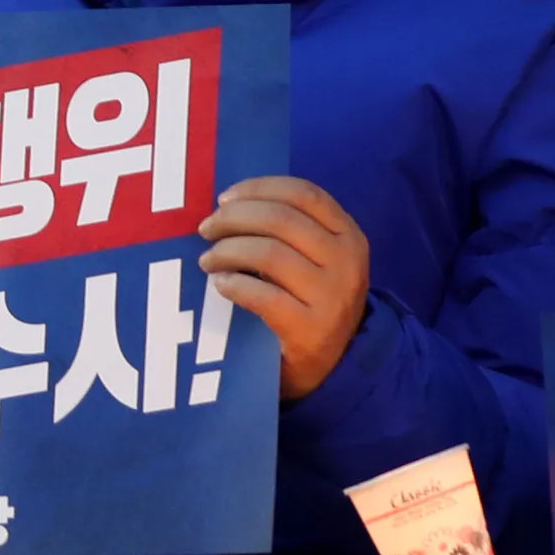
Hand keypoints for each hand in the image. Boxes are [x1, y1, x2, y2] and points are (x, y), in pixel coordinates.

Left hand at [198, 174, 367, 399]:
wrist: (333, 366)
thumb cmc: (311, 301)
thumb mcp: (317, 259)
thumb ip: (288, 229)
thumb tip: (229, 203)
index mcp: (349, 235)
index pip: (303, 194)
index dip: (259, 188)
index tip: (225, 198)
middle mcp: (346, 262)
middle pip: (280, 219)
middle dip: (233, 218)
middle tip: (206, 229)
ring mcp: (331, 298)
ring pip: (268, 253)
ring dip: (227, 251)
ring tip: (207, 260)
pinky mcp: (310, 330)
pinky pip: (262, 296)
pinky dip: (233, 285)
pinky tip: (220, 284)